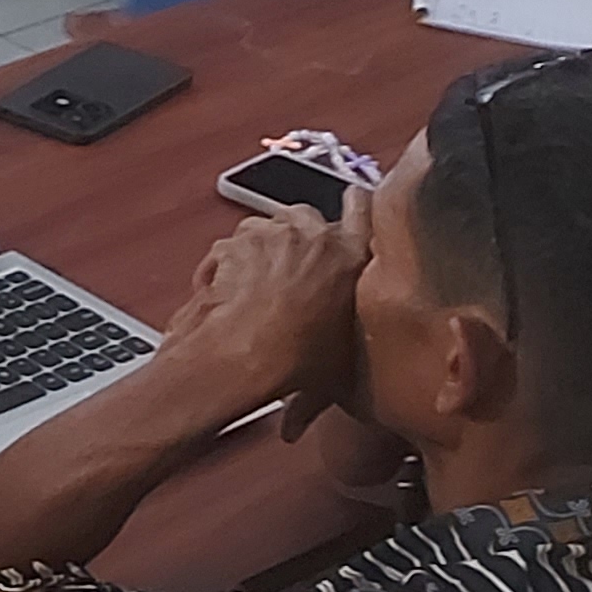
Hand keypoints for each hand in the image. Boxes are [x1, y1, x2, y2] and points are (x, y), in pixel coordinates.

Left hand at [156, 184, 369, 433]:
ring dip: (263, 249)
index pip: (363, 207)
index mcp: (353, 256)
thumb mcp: (341, 357)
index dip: (355, 204)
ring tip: (258, 288)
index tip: (352, 201)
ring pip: (267, 227)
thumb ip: (343, 344)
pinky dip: (228, 264)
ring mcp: (271, 233)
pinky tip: (229, 292)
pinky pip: (232, 246)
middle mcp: (314, 234)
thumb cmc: (296, 357)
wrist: (246, 352)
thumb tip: (317, 390)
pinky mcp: (234, 240)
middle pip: (307, 218)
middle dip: (299, 238)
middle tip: (292, 275)